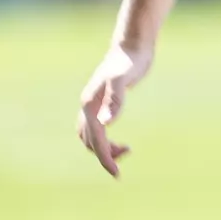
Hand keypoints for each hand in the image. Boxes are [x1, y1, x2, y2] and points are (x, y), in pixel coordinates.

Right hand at [76, 41, 153, 178]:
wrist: (132, 46)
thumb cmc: (130, 61)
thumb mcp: (123, 79)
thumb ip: (115, 100)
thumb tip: (107, 123)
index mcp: (90, 105)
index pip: (95, 140)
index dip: (105, 158)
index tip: (117, 174)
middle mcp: (88, 106)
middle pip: (89, 141)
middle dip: (104, 155)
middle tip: (124, 163)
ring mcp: (94, 104)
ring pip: (90, 136)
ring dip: (103, 148)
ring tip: (125, 150)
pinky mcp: (102, 102)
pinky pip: (96, 128)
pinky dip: (104, 139)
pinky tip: (119, 140)